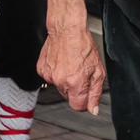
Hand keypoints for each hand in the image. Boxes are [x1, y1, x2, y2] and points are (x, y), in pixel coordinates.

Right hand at [36, 0, 105, 115]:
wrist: (67, 29)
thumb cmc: (83, 45)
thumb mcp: (98, 71)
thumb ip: (96, 93)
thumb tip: (93, 109)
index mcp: (75, 83)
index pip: (77, 107)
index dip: (84, 102)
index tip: (86, 94)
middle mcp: (60, 81)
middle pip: (68, 96)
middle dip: (75, 88)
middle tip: (80, 72)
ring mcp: (48, 75)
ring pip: (59, 86)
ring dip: (65, 80)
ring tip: (70, 65)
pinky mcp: (41, 69)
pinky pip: (50, 77)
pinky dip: (55, 72)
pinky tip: (61, 62)